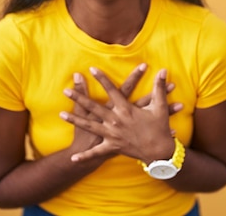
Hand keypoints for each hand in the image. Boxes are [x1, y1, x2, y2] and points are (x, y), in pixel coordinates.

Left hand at [60, 67, 177, 163]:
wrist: (160, 152)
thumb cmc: (160, 128)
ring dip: (75, 120)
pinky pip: (96, 153)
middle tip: (66, 90)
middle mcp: (115, 121)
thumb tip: (164, 70)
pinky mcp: (112, 147)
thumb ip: (159, 87)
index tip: (91, 68)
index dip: (102, 78)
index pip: (111, 90)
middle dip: (79, 98)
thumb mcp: (160, 107)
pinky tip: (73, 158)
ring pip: (89, 126)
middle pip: (93, 107)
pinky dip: (85, 156)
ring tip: (61, 114)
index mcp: (126, 109)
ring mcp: (112, 135)